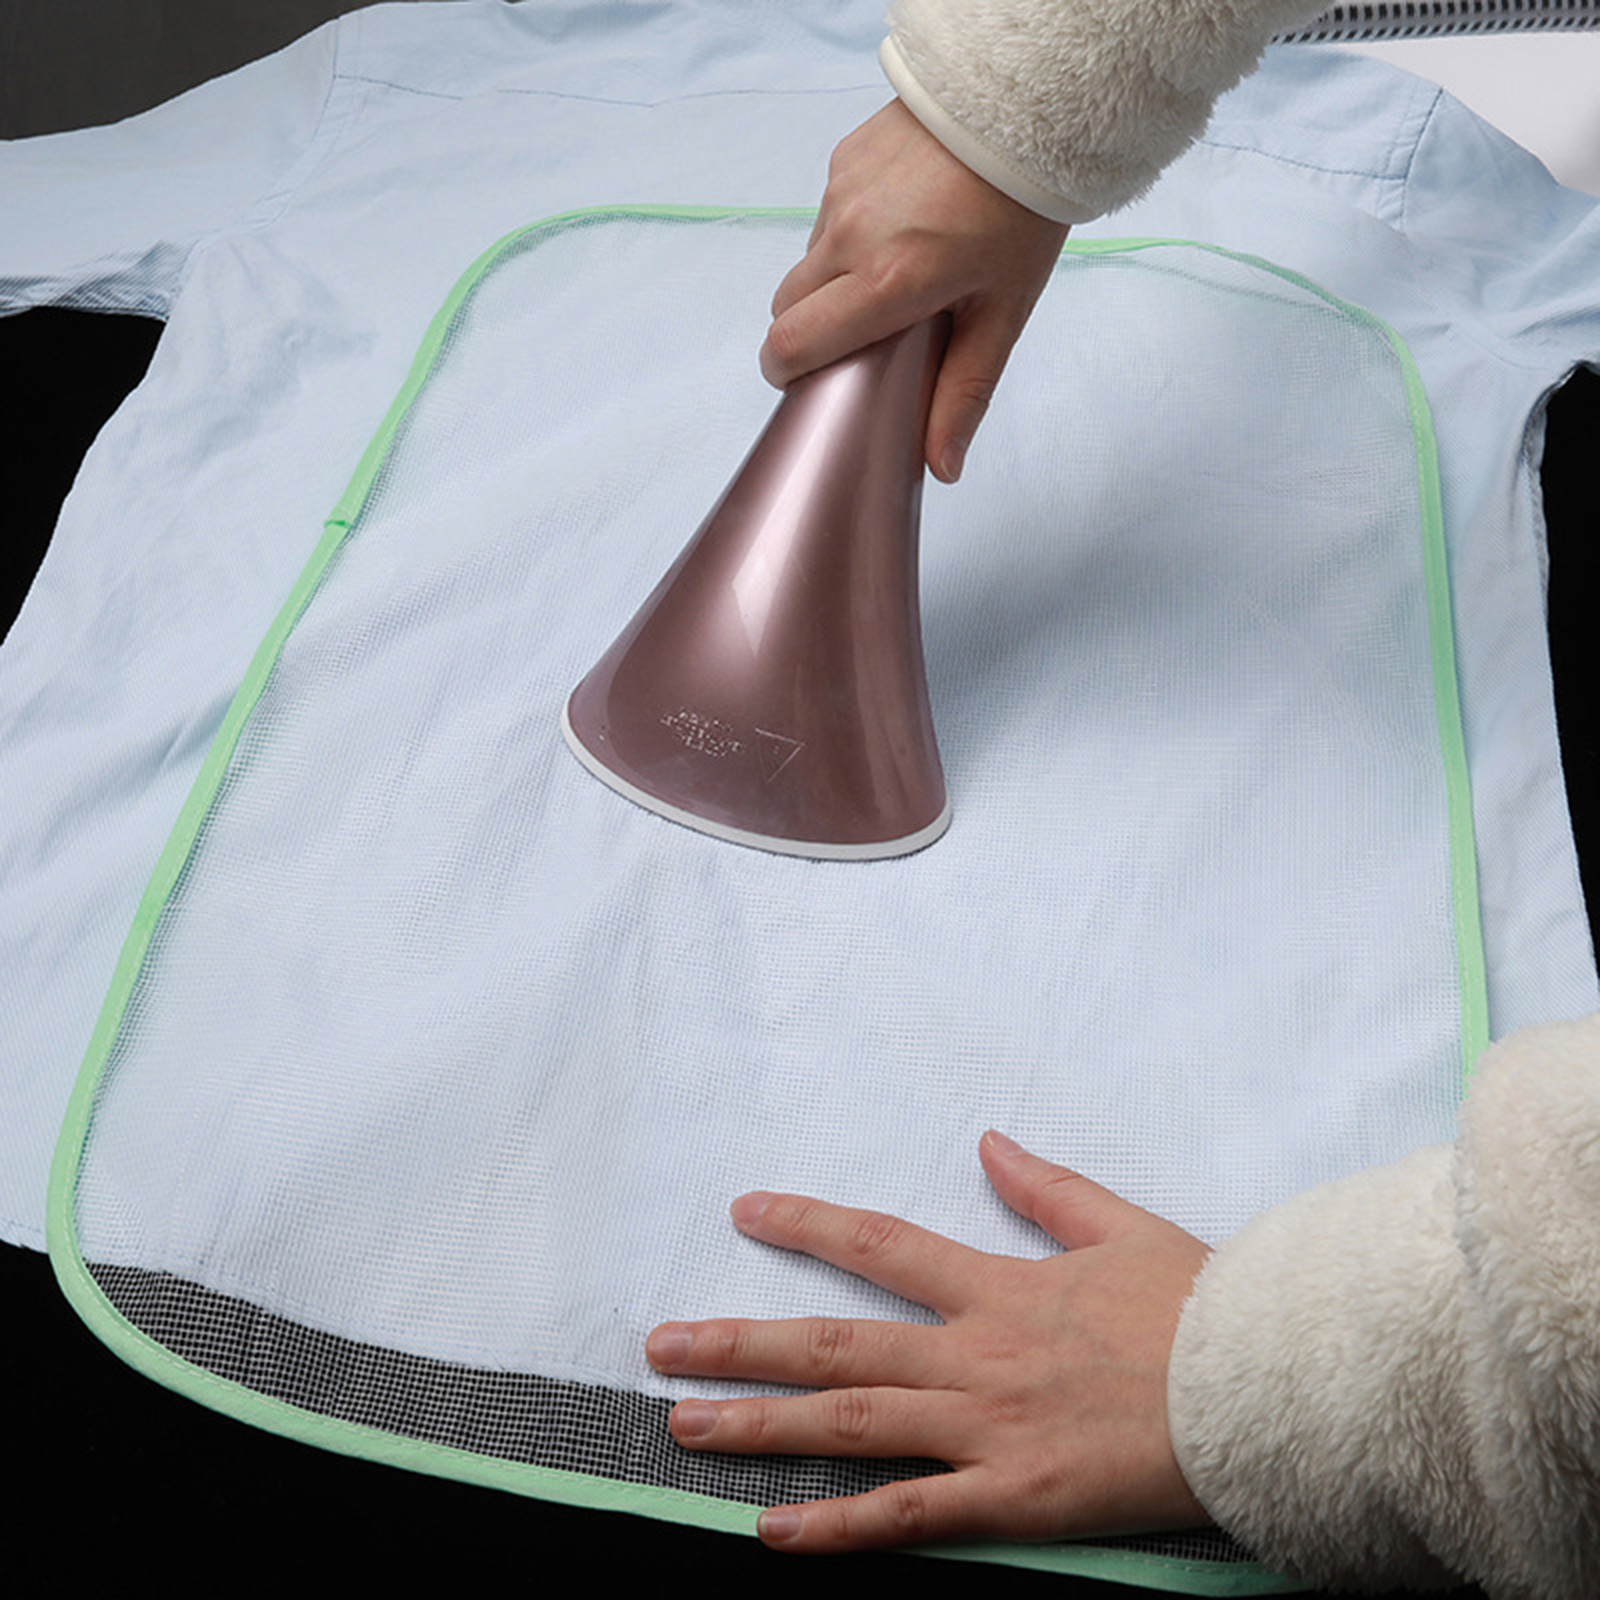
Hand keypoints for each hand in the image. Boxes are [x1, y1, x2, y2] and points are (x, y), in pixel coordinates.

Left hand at [645, 1130, 1211, 1553]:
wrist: (1269, 1388)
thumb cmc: (1202, 1309)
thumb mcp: (1122, 1226)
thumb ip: (1046, 1187)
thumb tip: (986, 1139)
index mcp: (1000, 1287)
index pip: (880, 1245)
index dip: (807, 1225)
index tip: (745, 1211)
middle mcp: (976, 1354)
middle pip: (835, 1345)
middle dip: (741, 1342)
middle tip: (660, 1345)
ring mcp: (988, 1429)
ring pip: (852, 1425)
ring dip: (760, 1424)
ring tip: (681, 1422)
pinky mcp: (1017, 1498)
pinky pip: (910, 1515)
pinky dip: (838, 1525)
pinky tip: (772, 1530)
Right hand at [762, 99, 1069, 483]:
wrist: (1029, 104)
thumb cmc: (1022, 211)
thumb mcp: (1002, 312)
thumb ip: (963, 393)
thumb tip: (940, 469)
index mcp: (887, 282)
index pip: (792, 345)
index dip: (788, 373)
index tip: (810, 381)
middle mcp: (850, 236)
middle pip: (786, 307)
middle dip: (809, 331)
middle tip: (860, 336)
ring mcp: (841, 192)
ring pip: (808, 262)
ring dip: (834, 280)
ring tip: (894, 271)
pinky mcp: (844, 158)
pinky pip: (827, 215)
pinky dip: (851, 233)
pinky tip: (901, 221)